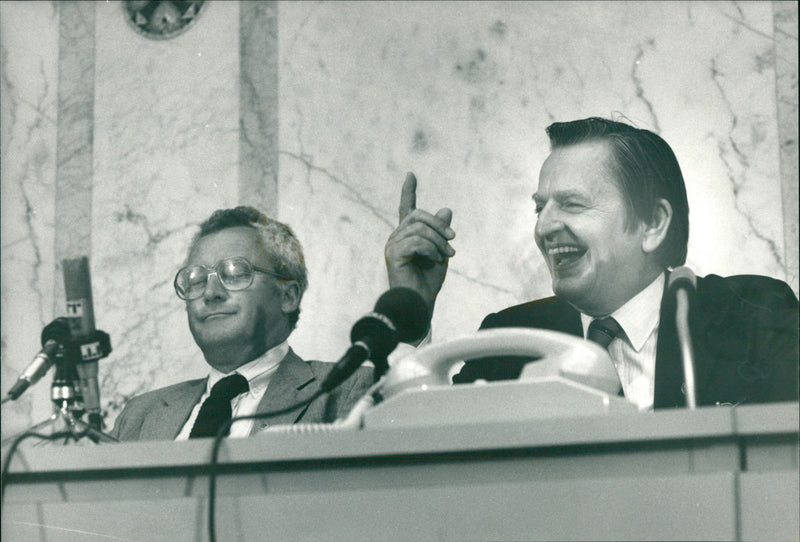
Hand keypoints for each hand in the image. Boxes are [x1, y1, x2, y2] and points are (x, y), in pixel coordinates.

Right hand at [385, 172, 454, 313]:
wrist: (419, 304)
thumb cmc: (428, 282)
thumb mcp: (441, 252)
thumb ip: (442, 233)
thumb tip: (446, 209)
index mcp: (407, 235)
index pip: (407, 208)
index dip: (408, 191)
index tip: (410, 175)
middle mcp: (396, 237)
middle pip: (418, 215)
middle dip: (439, 225)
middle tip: (453, 241)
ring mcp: (392, 245)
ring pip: (419, 228)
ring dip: (438, 241)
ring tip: (446, 256)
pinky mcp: (393, 254)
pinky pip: (417, 241)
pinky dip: (431, 250)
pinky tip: (435, 260)